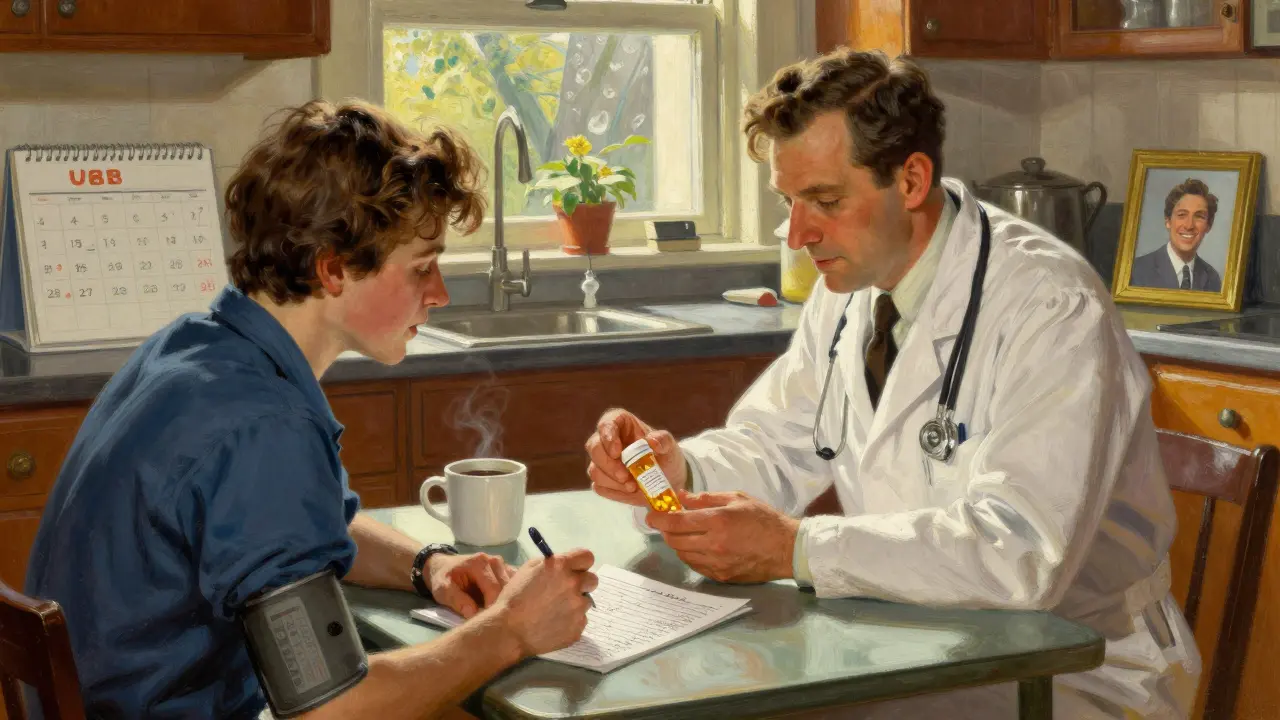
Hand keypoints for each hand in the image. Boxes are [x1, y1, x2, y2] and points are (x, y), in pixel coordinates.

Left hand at [428, 552, 514, 618]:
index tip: (486, 623)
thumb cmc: (444, 578)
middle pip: (507, 588)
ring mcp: (503, 564)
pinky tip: (504, 607)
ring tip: (499, 615)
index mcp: (480, 563)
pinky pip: (515, 585)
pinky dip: (512, 596)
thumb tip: (473, 614)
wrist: (444, 566)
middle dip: (502, 606)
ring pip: (514, 587)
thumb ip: (457, 600)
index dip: (492, 608)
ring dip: (507, 601)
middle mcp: (495, 561)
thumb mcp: (443, 590)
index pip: (494, 589)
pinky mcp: (506, 570)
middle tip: (494, 622)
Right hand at [492, 548, 598, 656]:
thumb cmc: (514, 597)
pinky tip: (554, 624)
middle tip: (567, 591)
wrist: (508, 631)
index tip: (575, 569)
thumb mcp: (528, 570)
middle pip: (593, 580)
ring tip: (555, 611)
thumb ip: (551, 564)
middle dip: (582, 584)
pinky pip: (580, 620)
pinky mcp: (578, 627)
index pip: (587, 557)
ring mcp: (578, 608)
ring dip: (575, 604)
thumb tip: (564, 566)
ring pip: (586, 602)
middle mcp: (574, 584)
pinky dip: (570, 621)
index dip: (581, 563)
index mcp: (561, 566)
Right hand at [585, 408, 687, 506]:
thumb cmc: (665, 455)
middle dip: (608, 464)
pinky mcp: (602, 480)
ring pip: (594, 470)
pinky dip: (614, 491)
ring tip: (633, 486)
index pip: (606, 424)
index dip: (608, 437)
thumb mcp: (669, 446)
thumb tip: (651, 441)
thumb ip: (663, 440)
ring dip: (613, 481)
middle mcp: (606, 440)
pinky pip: (599, 486)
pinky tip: (629, 490)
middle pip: (594, 447)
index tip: (617, 452)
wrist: (667, 478)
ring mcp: (602, 461)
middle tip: (625, 476)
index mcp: (620, 424)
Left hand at [646, 491, 799, 583]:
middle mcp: (714, 544)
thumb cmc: (763, 519)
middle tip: (668, 522)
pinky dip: (691, 555)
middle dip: (665, 531)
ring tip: (685, 533)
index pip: (676, 522)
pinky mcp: (721, 576)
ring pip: (682, 554)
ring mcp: (717, 564)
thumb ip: (705, 498)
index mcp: (718, 521)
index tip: (651, 515)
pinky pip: (695, 565)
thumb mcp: (736, 498)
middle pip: (674, 540)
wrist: (786, 548)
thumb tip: (680, 496)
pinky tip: (698, 546)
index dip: (658, 518)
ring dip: (677, 543)